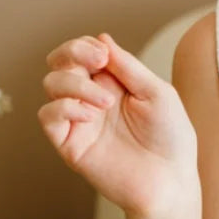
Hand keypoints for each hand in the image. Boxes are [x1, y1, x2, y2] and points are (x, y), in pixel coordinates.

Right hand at [38, 32, 198, 218]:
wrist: (169, 181)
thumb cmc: (171, 137)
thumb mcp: (157, 92)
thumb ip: (128, 66)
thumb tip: (102, 38)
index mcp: (114, 81)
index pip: (84, 51)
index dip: (85, 45)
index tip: (103, 54)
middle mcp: (92, 97)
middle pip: (60, 61)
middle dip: (71, 52)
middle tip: (96, 61)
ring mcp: (79, 120)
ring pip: (51, 84)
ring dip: (75, 84)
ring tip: (105, 103)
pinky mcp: (70, 143)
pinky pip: (48, 116)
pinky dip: (64, 107)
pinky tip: (90, 115)